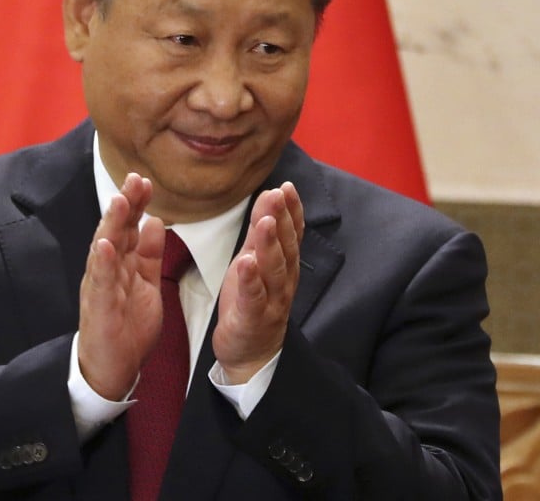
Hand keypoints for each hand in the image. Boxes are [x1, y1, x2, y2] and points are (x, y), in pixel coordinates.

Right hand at [77, 173, 165, 399]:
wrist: (111, 368)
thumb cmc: (126, 326)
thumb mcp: (146, 283)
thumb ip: (150, 254)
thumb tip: (156, 221)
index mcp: (122, 263)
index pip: (129, 227)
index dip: (136, 204)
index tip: (145, 181)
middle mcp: (108, 269)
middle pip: (116, 231)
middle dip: (125, 204)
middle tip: (134, 179)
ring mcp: (101, 286)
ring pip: (105, 250)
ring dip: (112, 225)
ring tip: (119, 201)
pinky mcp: (99, 307)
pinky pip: (101, 283)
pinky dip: (103, 263)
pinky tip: (105, 245)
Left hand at [213, 182, 303, 383]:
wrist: (251, 353)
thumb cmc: (253, 302)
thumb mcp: (254, 259)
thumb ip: (260, 231)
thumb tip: (269, 195)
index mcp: (285, 266)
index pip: (293, 233)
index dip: (292, 210)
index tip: (287, 187)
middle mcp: (284, 281)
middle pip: (285, 247)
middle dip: (282, 220)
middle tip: (277, 196)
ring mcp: (271, 301)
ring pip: (273, 270)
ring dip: (269, 244)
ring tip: (264, 221)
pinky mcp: (253, 318)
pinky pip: (254, 298)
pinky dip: (250, 280)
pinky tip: (245, 262)